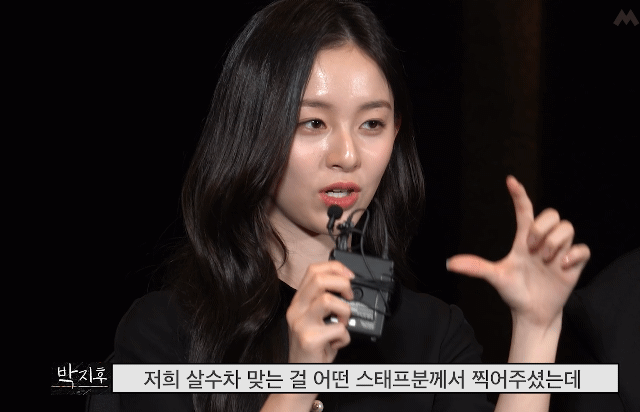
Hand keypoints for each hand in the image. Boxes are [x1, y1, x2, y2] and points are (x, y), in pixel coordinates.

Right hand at [286, 261, 353, 362]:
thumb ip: (324, 301)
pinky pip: (338, 329)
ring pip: (329, 300)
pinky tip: (338, 342)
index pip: (313, 270)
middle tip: (349, 297)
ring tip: (342, 323)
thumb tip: (347, 285)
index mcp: (299, 301)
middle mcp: (296, 309)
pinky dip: (345, 337)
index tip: (349, 276)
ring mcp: (301, 324)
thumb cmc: (313, 346)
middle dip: (343, 284)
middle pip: (319, 279)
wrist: (302, 372)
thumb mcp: (315, 319)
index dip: (335, 268)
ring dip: (345, 311)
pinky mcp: (309, 339)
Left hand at [446, 176, 589, 329]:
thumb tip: (449, 263)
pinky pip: (584, 248)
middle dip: (541, 227)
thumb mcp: (495, 277)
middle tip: (531, 248)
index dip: (519, 195)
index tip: (510, 181)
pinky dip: (574, 254)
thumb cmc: (514, 292)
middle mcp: (543, 241)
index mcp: (524, 240)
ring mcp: (560, 251)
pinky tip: (563, 265)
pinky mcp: (574, 264)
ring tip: (545, 260)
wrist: (531, 313)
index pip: (525, 210)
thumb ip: (475, 267)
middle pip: (551, 214)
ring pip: (568, 227)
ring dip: (555, 242)